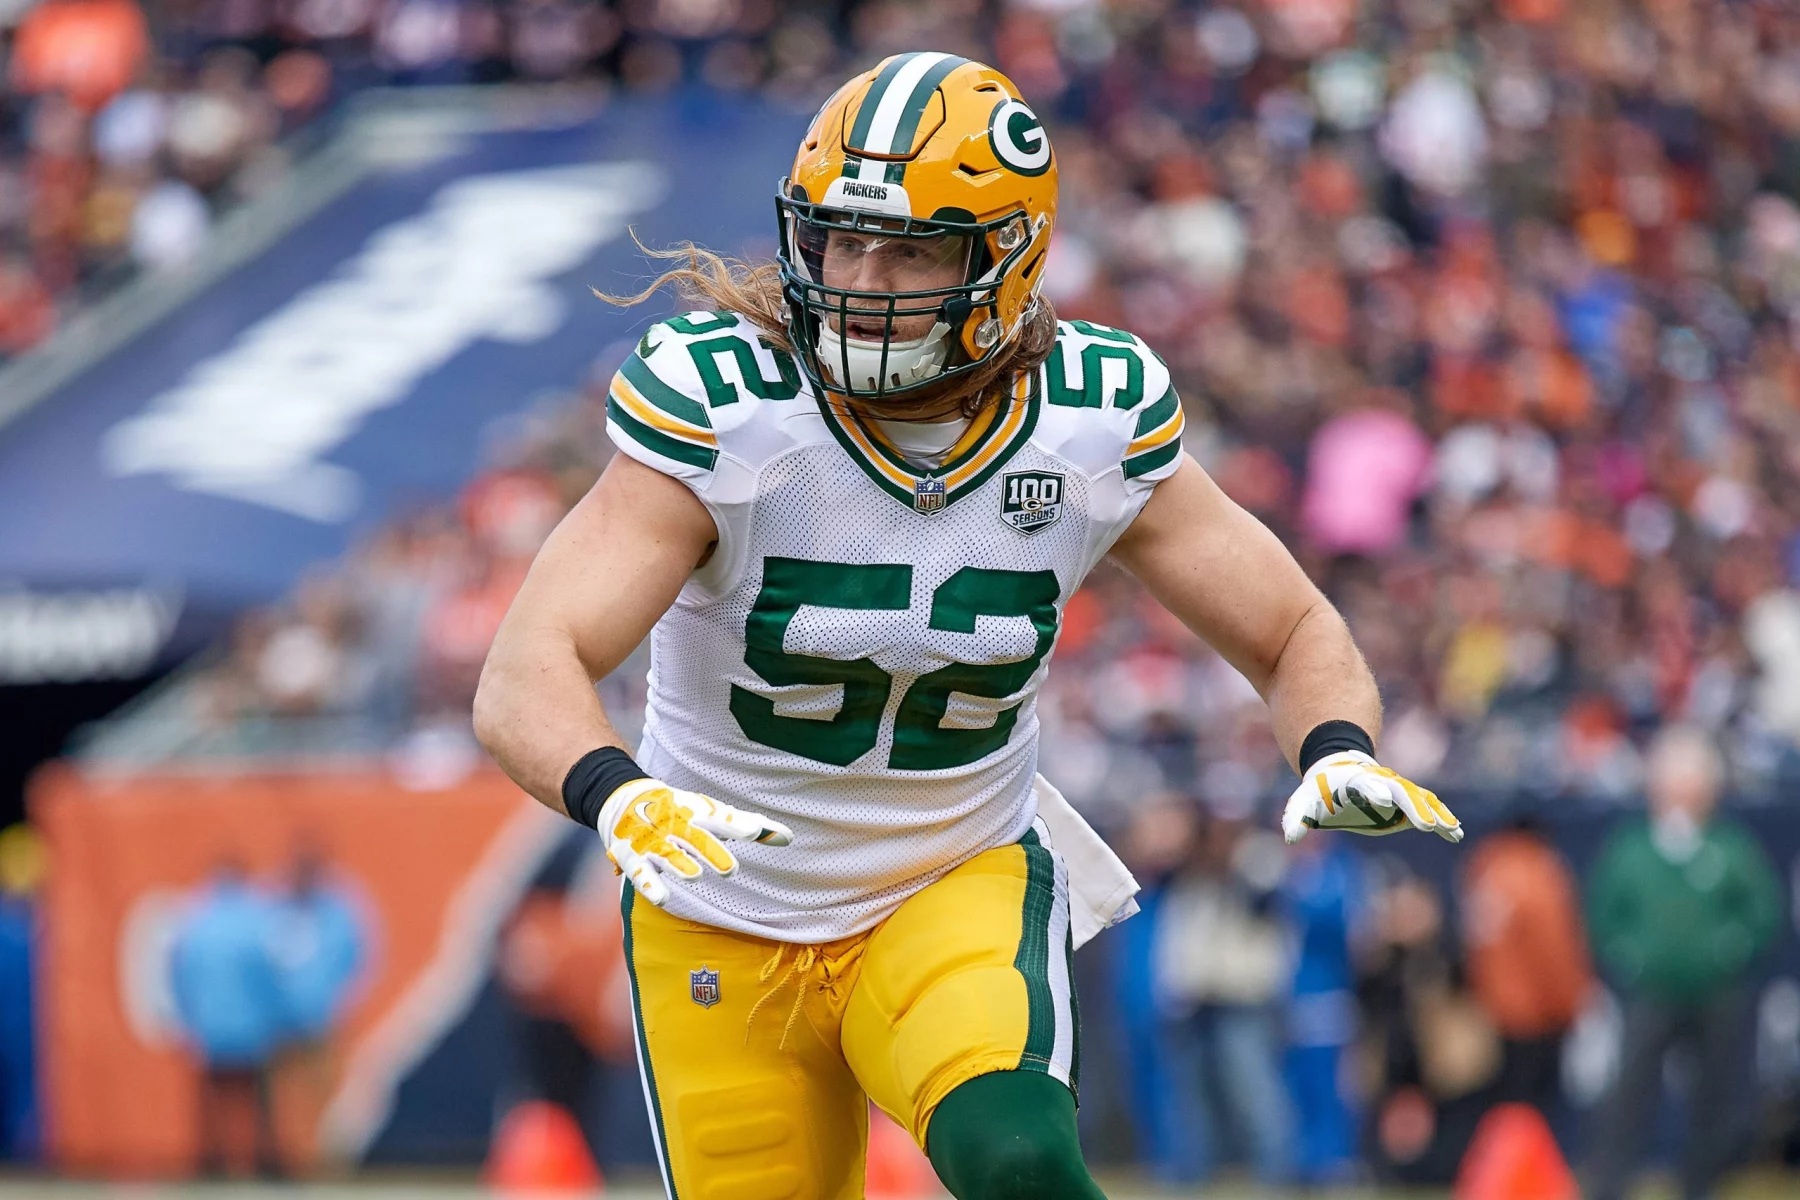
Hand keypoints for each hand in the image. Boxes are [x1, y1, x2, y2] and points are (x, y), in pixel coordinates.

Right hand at [596, 778, 792, 905]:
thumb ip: (748, 826)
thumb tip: (789, 838)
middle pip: (695, 838)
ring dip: (680, 864)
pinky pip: (641, 873)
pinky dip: (650, 885)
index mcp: (696, 812)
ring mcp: (653, 842)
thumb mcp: (713, 814)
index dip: (736, 824)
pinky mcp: (632, 858)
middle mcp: (675, 825)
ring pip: (667, 855)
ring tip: (695, 876)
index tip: (755, 830)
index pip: (719, 818)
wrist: (626, 801)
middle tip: (730, 870)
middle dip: (711, 853)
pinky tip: (663, 899)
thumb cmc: (682, 812)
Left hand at [1281, 751, 1461, 844]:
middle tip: (1427, 824)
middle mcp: (1381, 783)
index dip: (1373, 791)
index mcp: (1355, 782)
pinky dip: (1441, 818)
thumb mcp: (1304, 802)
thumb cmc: (1321, 791)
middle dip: (1414, 806)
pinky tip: (1455, 833)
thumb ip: (1296, 817)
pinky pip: (1428, 808)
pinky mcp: (1406, 803)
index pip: (1365, 784)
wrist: (1340, 771)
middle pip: (1400, 792)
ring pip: (1420, 799)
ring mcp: (1397, 791)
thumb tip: (1290, 838)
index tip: (1381, 799)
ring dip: (1435, 813)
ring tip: (1450, 829)